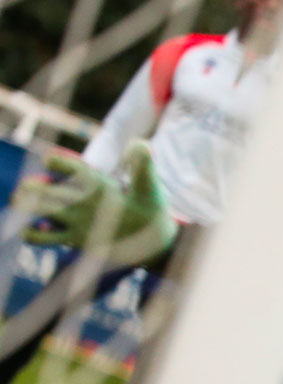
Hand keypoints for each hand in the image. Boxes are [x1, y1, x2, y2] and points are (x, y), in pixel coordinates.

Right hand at [14, 140, 177, 265]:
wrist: (156, 238)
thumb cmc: (151, 208)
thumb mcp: (148, 186)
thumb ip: (143, 165)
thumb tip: (140, 144)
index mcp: (95, 181)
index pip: (70, 167)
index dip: (58, 162)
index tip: (49, 161)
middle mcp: (81, 198)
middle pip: (50, 189)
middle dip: (34, 187)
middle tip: (28, 189)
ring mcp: (75, 218)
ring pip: (44, 209)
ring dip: (29, 206)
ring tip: (25, 205)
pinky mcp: (75, 239)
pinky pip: (47, 237)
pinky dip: (36, 235)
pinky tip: (35, 232)